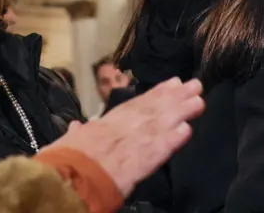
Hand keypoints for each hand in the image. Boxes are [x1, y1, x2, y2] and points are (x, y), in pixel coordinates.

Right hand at [48, 77, 203, 194]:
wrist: (65, 179)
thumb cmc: (64, 160)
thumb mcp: (68, 142)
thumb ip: (76, 133)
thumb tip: (75, 126)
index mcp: (106, 123)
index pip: (135, 104)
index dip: (156, 93)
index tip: (173, 83)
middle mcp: (122, 127)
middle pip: (153, 109)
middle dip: (176, 96)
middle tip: (196, 85)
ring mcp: (133, 142)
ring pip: (161, 123)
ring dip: (181, 111)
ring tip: (199, 102)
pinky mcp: (140, 162)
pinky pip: (159, 149)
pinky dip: (173, 139)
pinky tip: (187, 131)